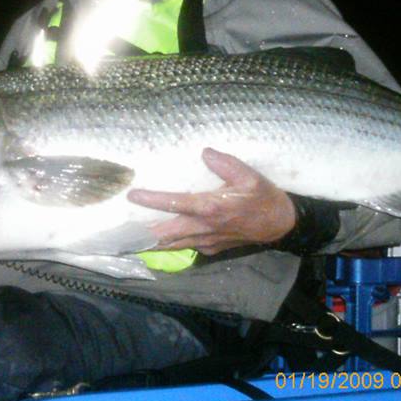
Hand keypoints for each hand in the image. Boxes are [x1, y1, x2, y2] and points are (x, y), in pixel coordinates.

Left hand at [127, 147, 295, 254]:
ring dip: (151, 243)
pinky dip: (168, 246)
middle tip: (118, 234)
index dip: (152, 200)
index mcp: (211, 207)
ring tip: (129, 242)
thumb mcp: (250, 176)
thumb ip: (226, 163)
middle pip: (166, 234)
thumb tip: (205, 152)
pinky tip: (158, 241)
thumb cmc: (265, 198)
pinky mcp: (211, 248)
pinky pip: (185, 247)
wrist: (282, 225)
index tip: (132, 195)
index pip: (175, 203)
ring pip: (172, 245)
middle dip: (142, 234)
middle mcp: (205, 227)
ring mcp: (207, 241)